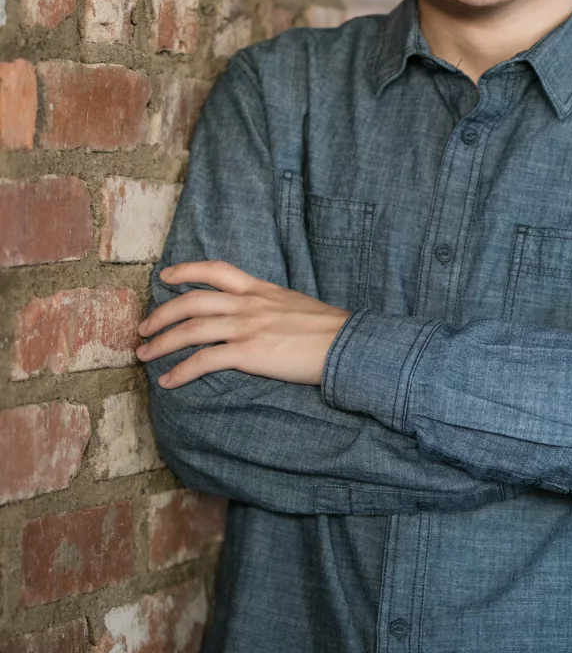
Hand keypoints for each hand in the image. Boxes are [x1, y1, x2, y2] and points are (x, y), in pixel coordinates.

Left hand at [136, 261, 350, 388]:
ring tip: (144, 355)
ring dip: (161, 343)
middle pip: (192, 301)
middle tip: (143, 328)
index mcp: (260, 290)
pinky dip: (181, 371)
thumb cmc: (329, 331)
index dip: (186, 271)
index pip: (216, 271)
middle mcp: (248, 304)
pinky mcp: (249, 353)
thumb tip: (263, 318)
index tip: (165, 276)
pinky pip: (204, 360)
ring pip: (190, 329)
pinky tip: (168, 382)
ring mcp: (247, 327)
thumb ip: (273, 307)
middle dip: (161, 314)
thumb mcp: (296, 306)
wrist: (346, 344)